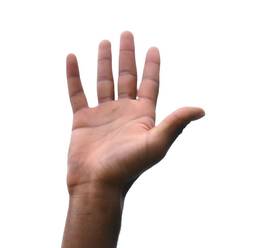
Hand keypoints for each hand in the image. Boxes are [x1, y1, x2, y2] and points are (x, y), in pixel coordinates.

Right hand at [65, 32, 204, 194]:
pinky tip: (73, 57)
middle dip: (127, 56)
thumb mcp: (156, 144)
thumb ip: (176, 124)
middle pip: (127, 77)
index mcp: (142, 117)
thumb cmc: (128, 169)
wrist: (98, 186)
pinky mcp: (83, 121)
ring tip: (105, 42)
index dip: (152, 67)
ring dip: (104, 62)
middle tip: (127, 34)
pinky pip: (77, 93)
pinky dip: (74, 76)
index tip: (153, 48)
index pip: (149, 85)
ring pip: (104, 81)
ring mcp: (103, 116)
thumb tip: (201, 110)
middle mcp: (124, 113)